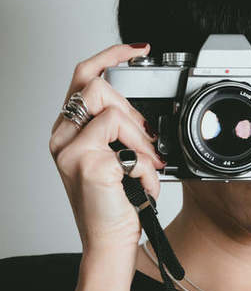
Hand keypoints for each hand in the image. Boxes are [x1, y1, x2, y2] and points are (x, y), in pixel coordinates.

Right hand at [49, 43, 165, 255]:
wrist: (109, 241)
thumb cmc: (116, 202)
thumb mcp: (116, 159)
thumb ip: (120, 133)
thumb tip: (143, 117)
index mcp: (68, 132)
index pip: (83, 77)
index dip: (110, 56)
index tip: (138, 49)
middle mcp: (62, 137)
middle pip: (99, 89)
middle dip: (134, 114)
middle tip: (148, 145)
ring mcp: (71, 150)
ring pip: (115, 113)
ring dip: (142, 141)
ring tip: (149, 166)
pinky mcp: (88, 164)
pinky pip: (130, 148)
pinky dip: (146, 168)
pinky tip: (141, 186)